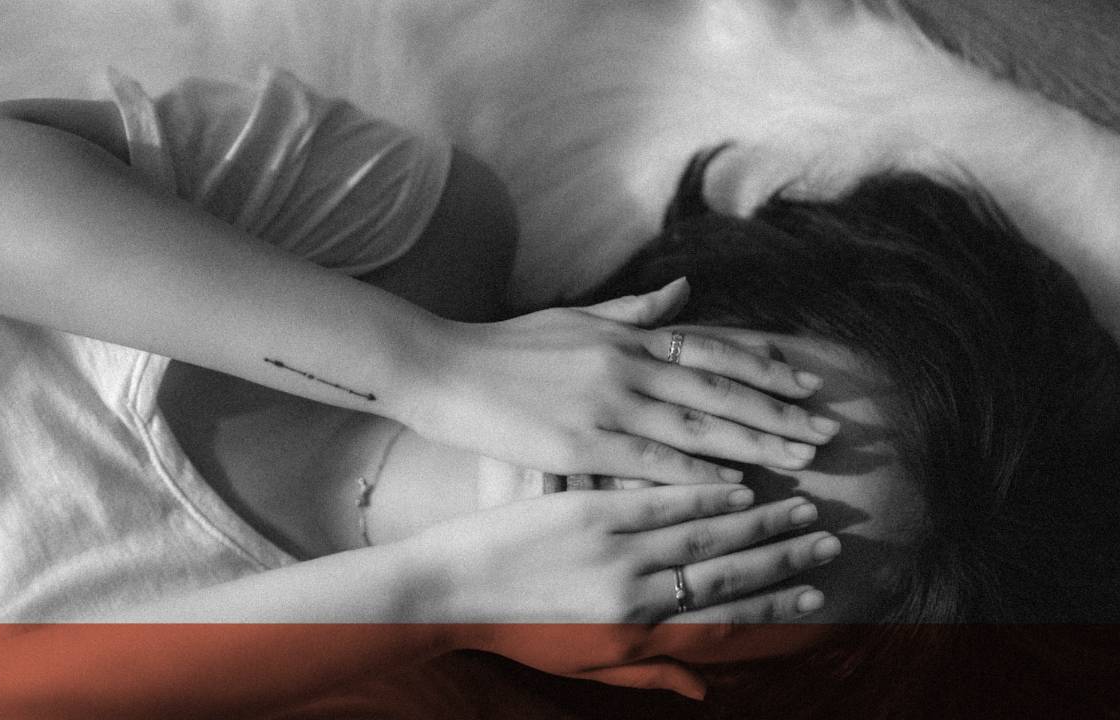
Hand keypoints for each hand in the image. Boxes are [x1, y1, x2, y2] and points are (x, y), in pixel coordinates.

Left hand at [407, 483, 840, 695]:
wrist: (448, 591)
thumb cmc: (517, 631)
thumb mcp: (583, 665)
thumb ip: (649, 673)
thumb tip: (704, 688)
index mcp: (633, 634)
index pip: (720, 622)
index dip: (773, 608)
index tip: (816, 596)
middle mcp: (632, 594)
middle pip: (725, 575)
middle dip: (783, 560)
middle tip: (831, 541)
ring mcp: (612, 548)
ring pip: (702, 534)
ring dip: (758, 523)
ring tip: (802, 507)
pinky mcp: (587, 511)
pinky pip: (657, 501)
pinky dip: (702, 493)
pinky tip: (738, 484)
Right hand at [408, 278, 839, 484]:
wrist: (442, 368)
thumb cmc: (505, 346)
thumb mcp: (574, 318)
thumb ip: (634, 309)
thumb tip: (685, 288)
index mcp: (625, 335)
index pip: (711, 349)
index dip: (762, 366)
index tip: (805, 382)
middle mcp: (626, 363)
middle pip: (719, 388)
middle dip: (777, 411)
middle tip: (826, 431)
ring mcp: (606, 403)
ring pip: (698, 424)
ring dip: (756, 443)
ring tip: (802, 460)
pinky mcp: (581, 443)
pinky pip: (651, 461)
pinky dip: (697, 473)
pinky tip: (735, 486)